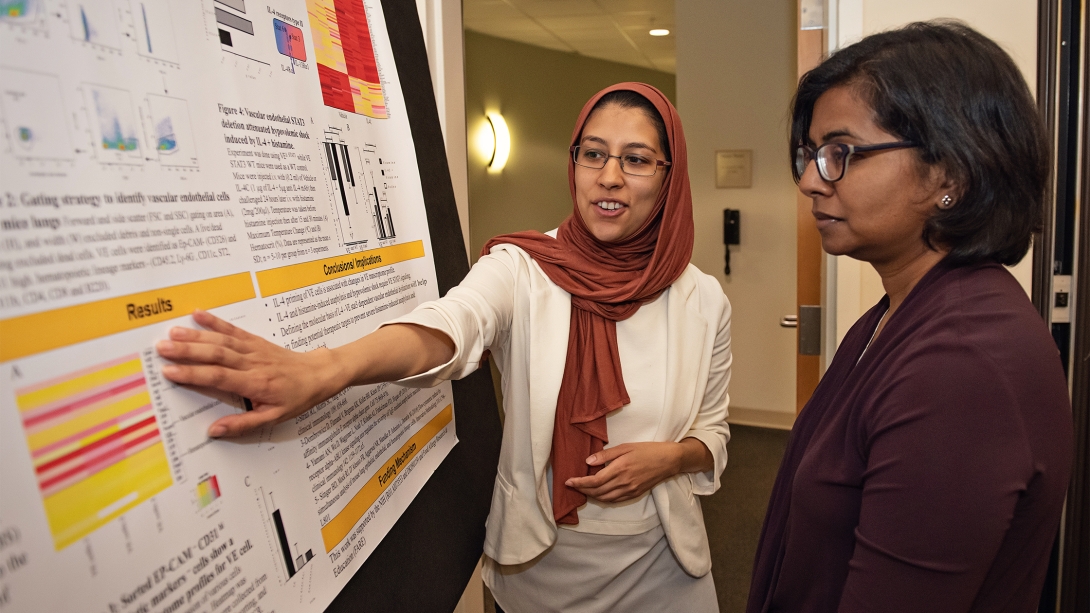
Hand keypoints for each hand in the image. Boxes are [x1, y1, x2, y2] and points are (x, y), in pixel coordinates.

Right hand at [156, 310, 344, 437]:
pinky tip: (198, 314)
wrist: (319, 374)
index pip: (219, 377)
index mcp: (255, 384)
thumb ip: (243, 425)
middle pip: (216, 354)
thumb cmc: (297, 398)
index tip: (169, 371)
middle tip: (161, 347)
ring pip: (222, 340)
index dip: (193, 374)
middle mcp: (252, 363)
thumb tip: (214, 431)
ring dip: (196, 335)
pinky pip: (234, 329)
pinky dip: (215, 321)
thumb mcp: (274, 418)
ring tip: (172, 332)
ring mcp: (254, 349)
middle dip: (187, 351)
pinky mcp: (256, 340)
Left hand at [565, 442, 682, 502]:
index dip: (579, 483)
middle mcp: (624, 483)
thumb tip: (588, 461)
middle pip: (597, 492)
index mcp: (620, 469)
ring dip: (591, 496)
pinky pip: (615, 500)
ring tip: (583, 489)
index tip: (568, 482)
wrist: (669, 461)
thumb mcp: (625, 447)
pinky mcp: (635, 494)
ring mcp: (630, 490)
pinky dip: (603, 499)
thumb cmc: (647, 450)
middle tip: (572, 485)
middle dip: (582, 490)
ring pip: (605, 498)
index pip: (594, 481)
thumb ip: (606, 455)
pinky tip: (598, 493)